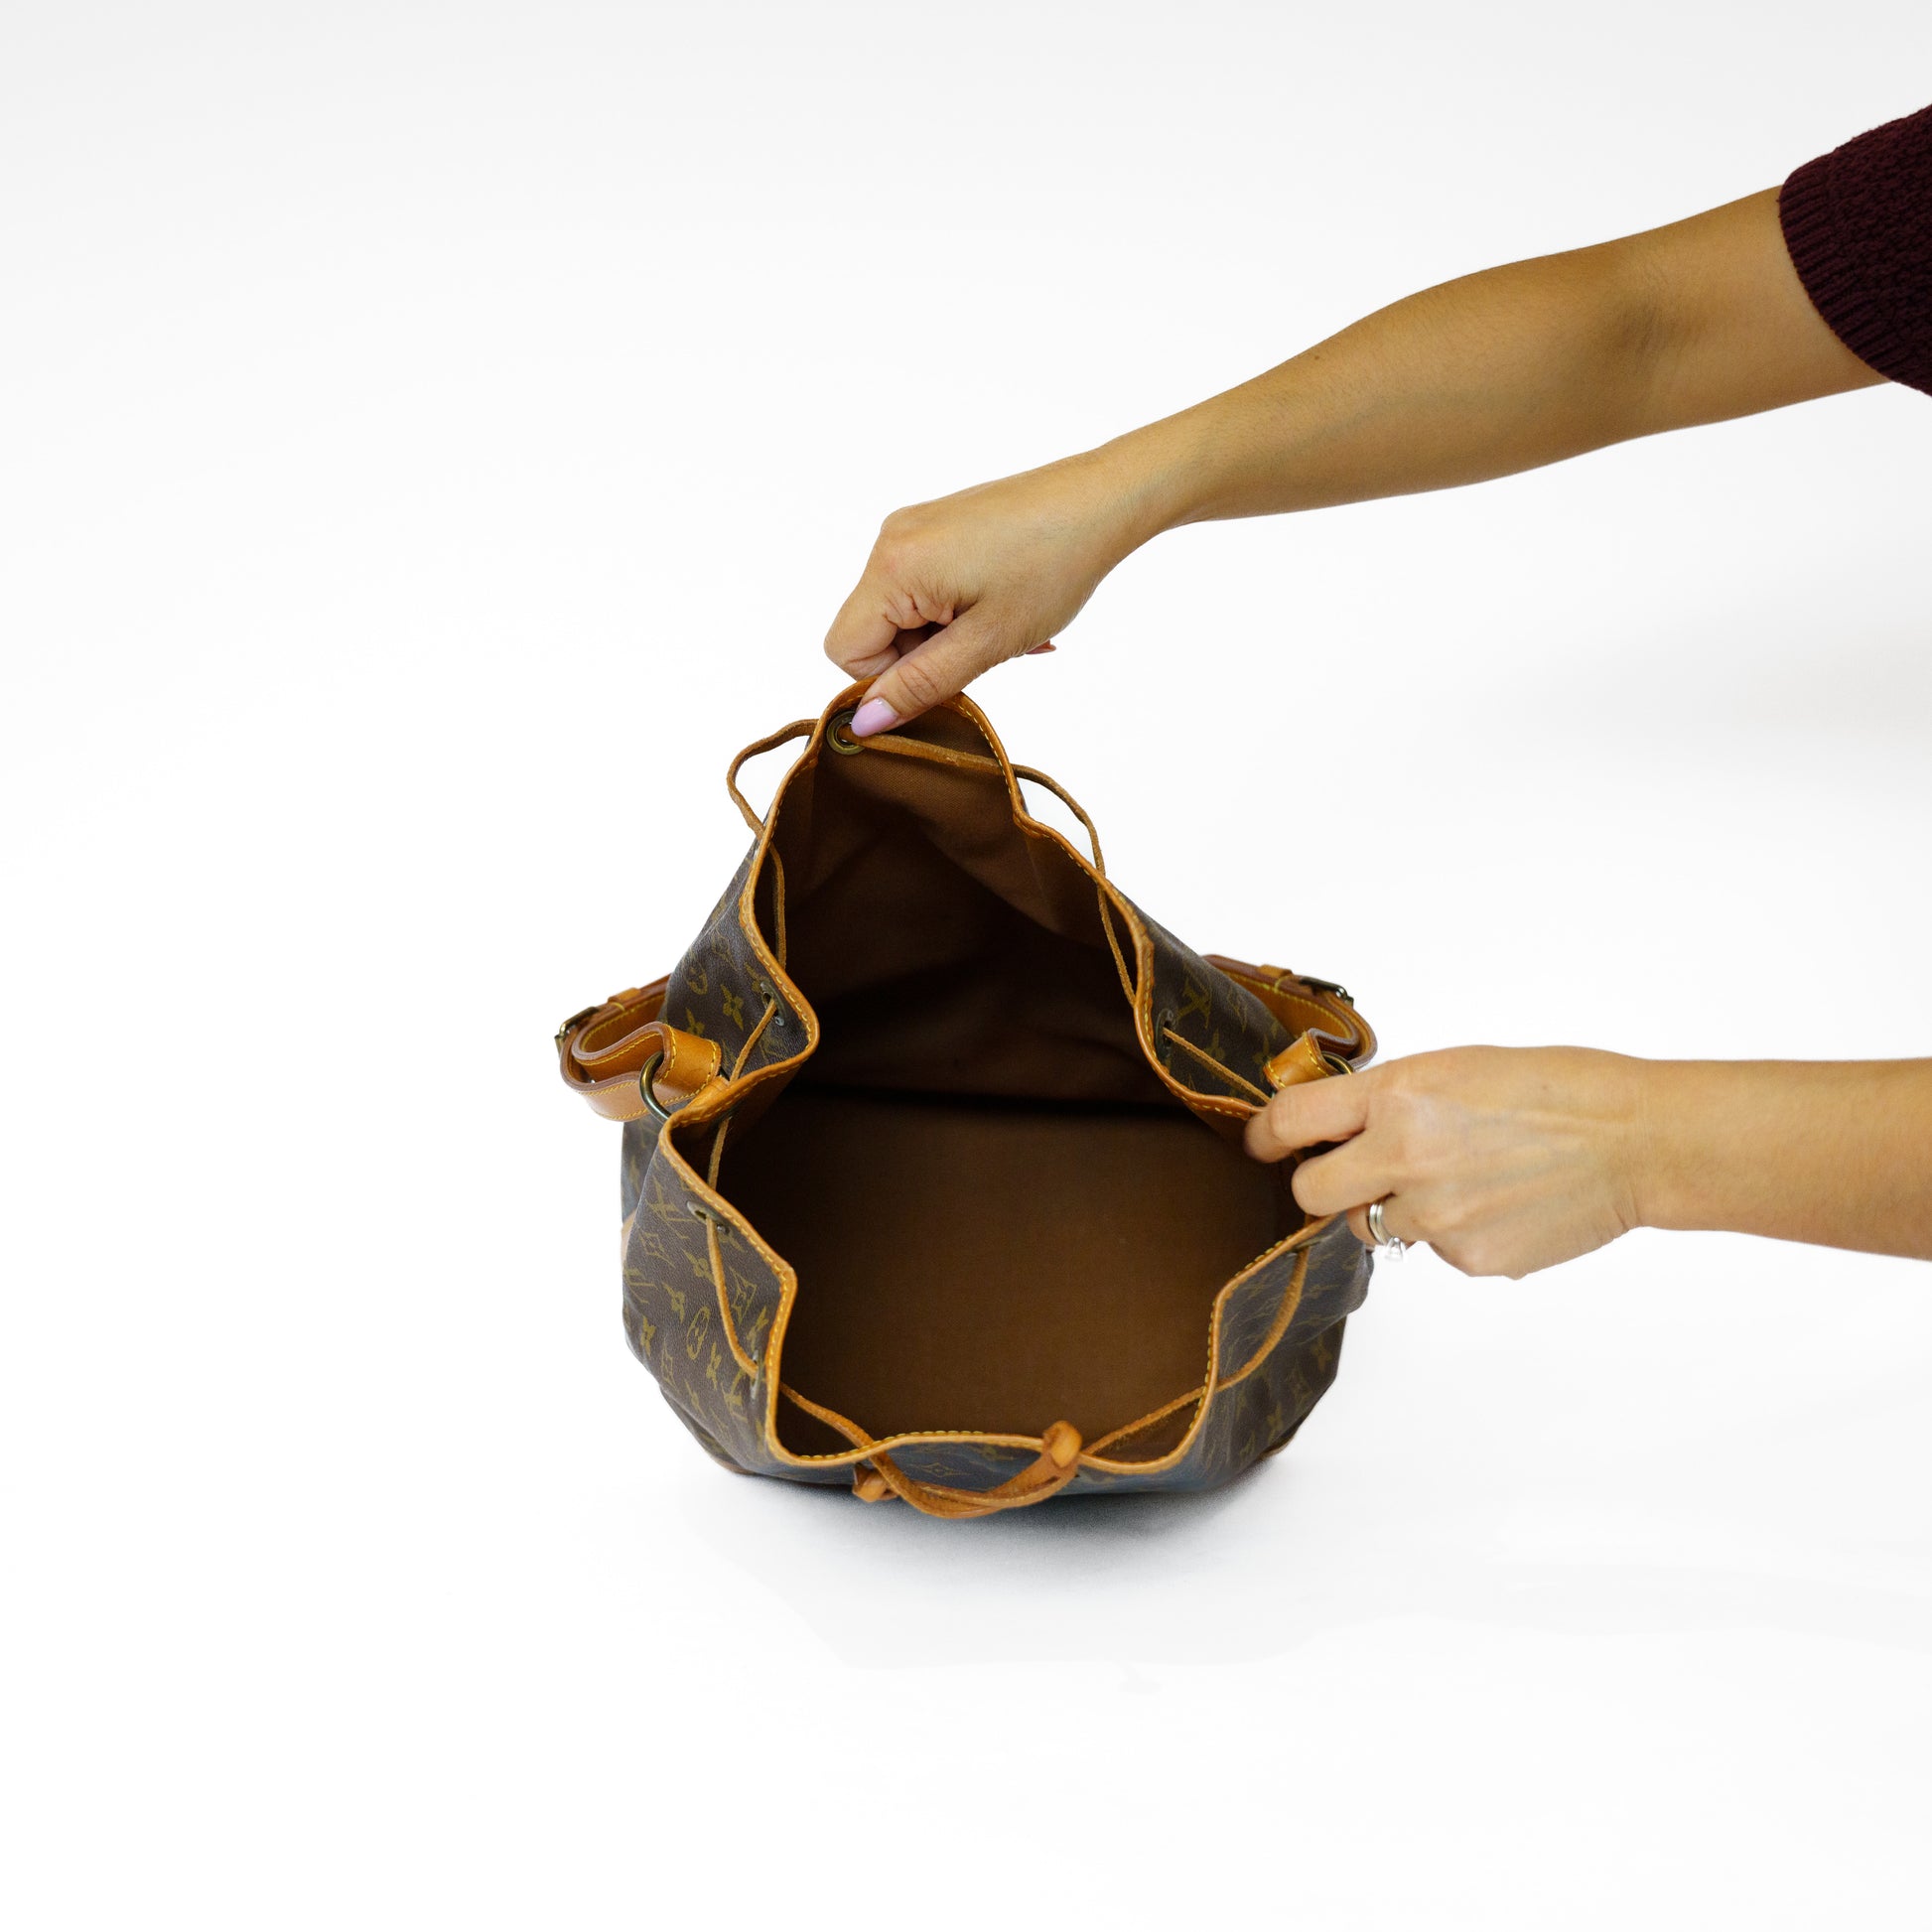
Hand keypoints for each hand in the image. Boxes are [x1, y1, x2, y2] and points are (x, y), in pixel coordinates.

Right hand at [823, 445, 1155, 734]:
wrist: (1103, 500)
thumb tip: (863, 723)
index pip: (846, 651)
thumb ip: (920, 685)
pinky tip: (1002, 609)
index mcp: (893, 566)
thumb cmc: (1054, 566)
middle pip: (874, 631)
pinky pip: (925, 588)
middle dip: (924, 656)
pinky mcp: (938, 527)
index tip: (948, 673)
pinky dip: (957, 611)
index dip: (890, 679)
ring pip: (904, 614)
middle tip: (985, 648)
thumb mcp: (986, 642)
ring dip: (947, 636)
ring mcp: (914, 529)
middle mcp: (891, 540)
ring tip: (1002, 627)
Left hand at [1245, 1046, 1647, 1278]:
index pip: (1293, 1120)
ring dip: (1394, 1207)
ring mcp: (1436, 1217)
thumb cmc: (1557, 1088)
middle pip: (1311, 1192)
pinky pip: (1432, 1250)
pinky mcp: (1469, 1259)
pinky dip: (1452, 1232)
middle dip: (1322, 1182)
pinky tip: (1497, 1203)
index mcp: (1399, 1097)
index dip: (1266, 1134)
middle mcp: (1406, 1157)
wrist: (1634, 1141)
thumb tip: (1337, 1125)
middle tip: (1352, 1170)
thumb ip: (1390, 1099)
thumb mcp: (1455, 1067)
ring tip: (1458, 1178)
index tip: (1261, 1142)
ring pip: (1372, 1225)